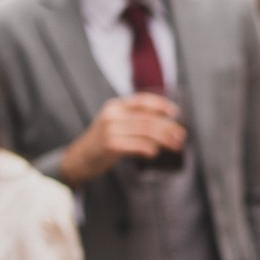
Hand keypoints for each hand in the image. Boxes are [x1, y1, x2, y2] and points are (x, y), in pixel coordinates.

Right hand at [58, 95, 187, 184]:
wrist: (78, 159)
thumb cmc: (102, 144)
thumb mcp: (115, 125)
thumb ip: (135, 122)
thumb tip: (167, 126)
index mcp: (115, 106)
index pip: (142, 100)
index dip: (161, 105)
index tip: (176, 113)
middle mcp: (112, 115)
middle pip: (148, 119)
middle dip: (168, 127)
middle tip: (182, 136)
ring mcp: (110, 129)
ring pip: (145, 131)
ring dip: (164, 139)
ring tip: (175, 146)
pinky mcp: (109, 145)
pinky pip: (136, 145)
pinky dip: (149, 148)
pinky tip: (155, 153)